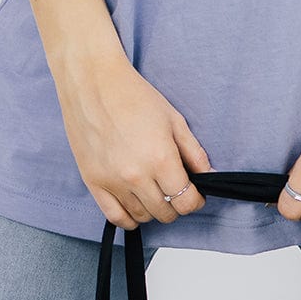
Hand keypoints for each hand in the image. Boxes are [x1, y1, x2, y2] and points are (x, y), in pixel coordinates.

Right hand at [54, 46, 213, 229]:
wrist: (91, 81)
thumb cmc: (133, 95)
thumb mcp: (174, 120)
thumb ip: (194, 153)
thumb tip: (209, 177)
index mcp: (160, 159)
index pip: (186, 202)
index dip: (195, 201)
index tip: (195, 195)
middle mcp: (136, 175)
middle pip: (166, 213)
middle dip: (176, 205)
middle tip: (174, 191)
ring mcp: (112, 181)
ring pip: (142, 216)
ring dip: (153, 210)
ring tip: (154, 193)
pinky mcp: (93, 181)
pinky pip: (115, 217)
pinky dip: (129, 219)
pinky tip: (136, 207)